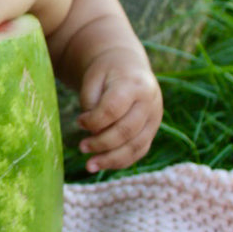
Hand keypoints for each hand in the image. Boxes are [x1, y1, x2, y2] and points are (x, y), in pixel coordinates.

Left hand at [76, 49, 162, 171]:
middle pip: (126, 131)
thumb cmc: (105, 73)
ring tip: (89, 165)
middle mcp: (150, 102)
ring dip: (111, 159)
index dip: (94, 120)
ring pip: (136, 146)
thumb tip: (93, 133)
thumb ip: (92, 103)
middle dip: (101, 143)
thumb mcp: (93, 79)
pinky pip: (140, 151)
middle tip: (81, 147)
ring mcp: (154, 118)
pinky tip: (103, 164)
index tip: (79, 121)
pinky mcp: (152, 130)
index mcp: (134, 84)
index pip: (113, 109)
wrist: (128, 66)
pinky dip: (121, 161)